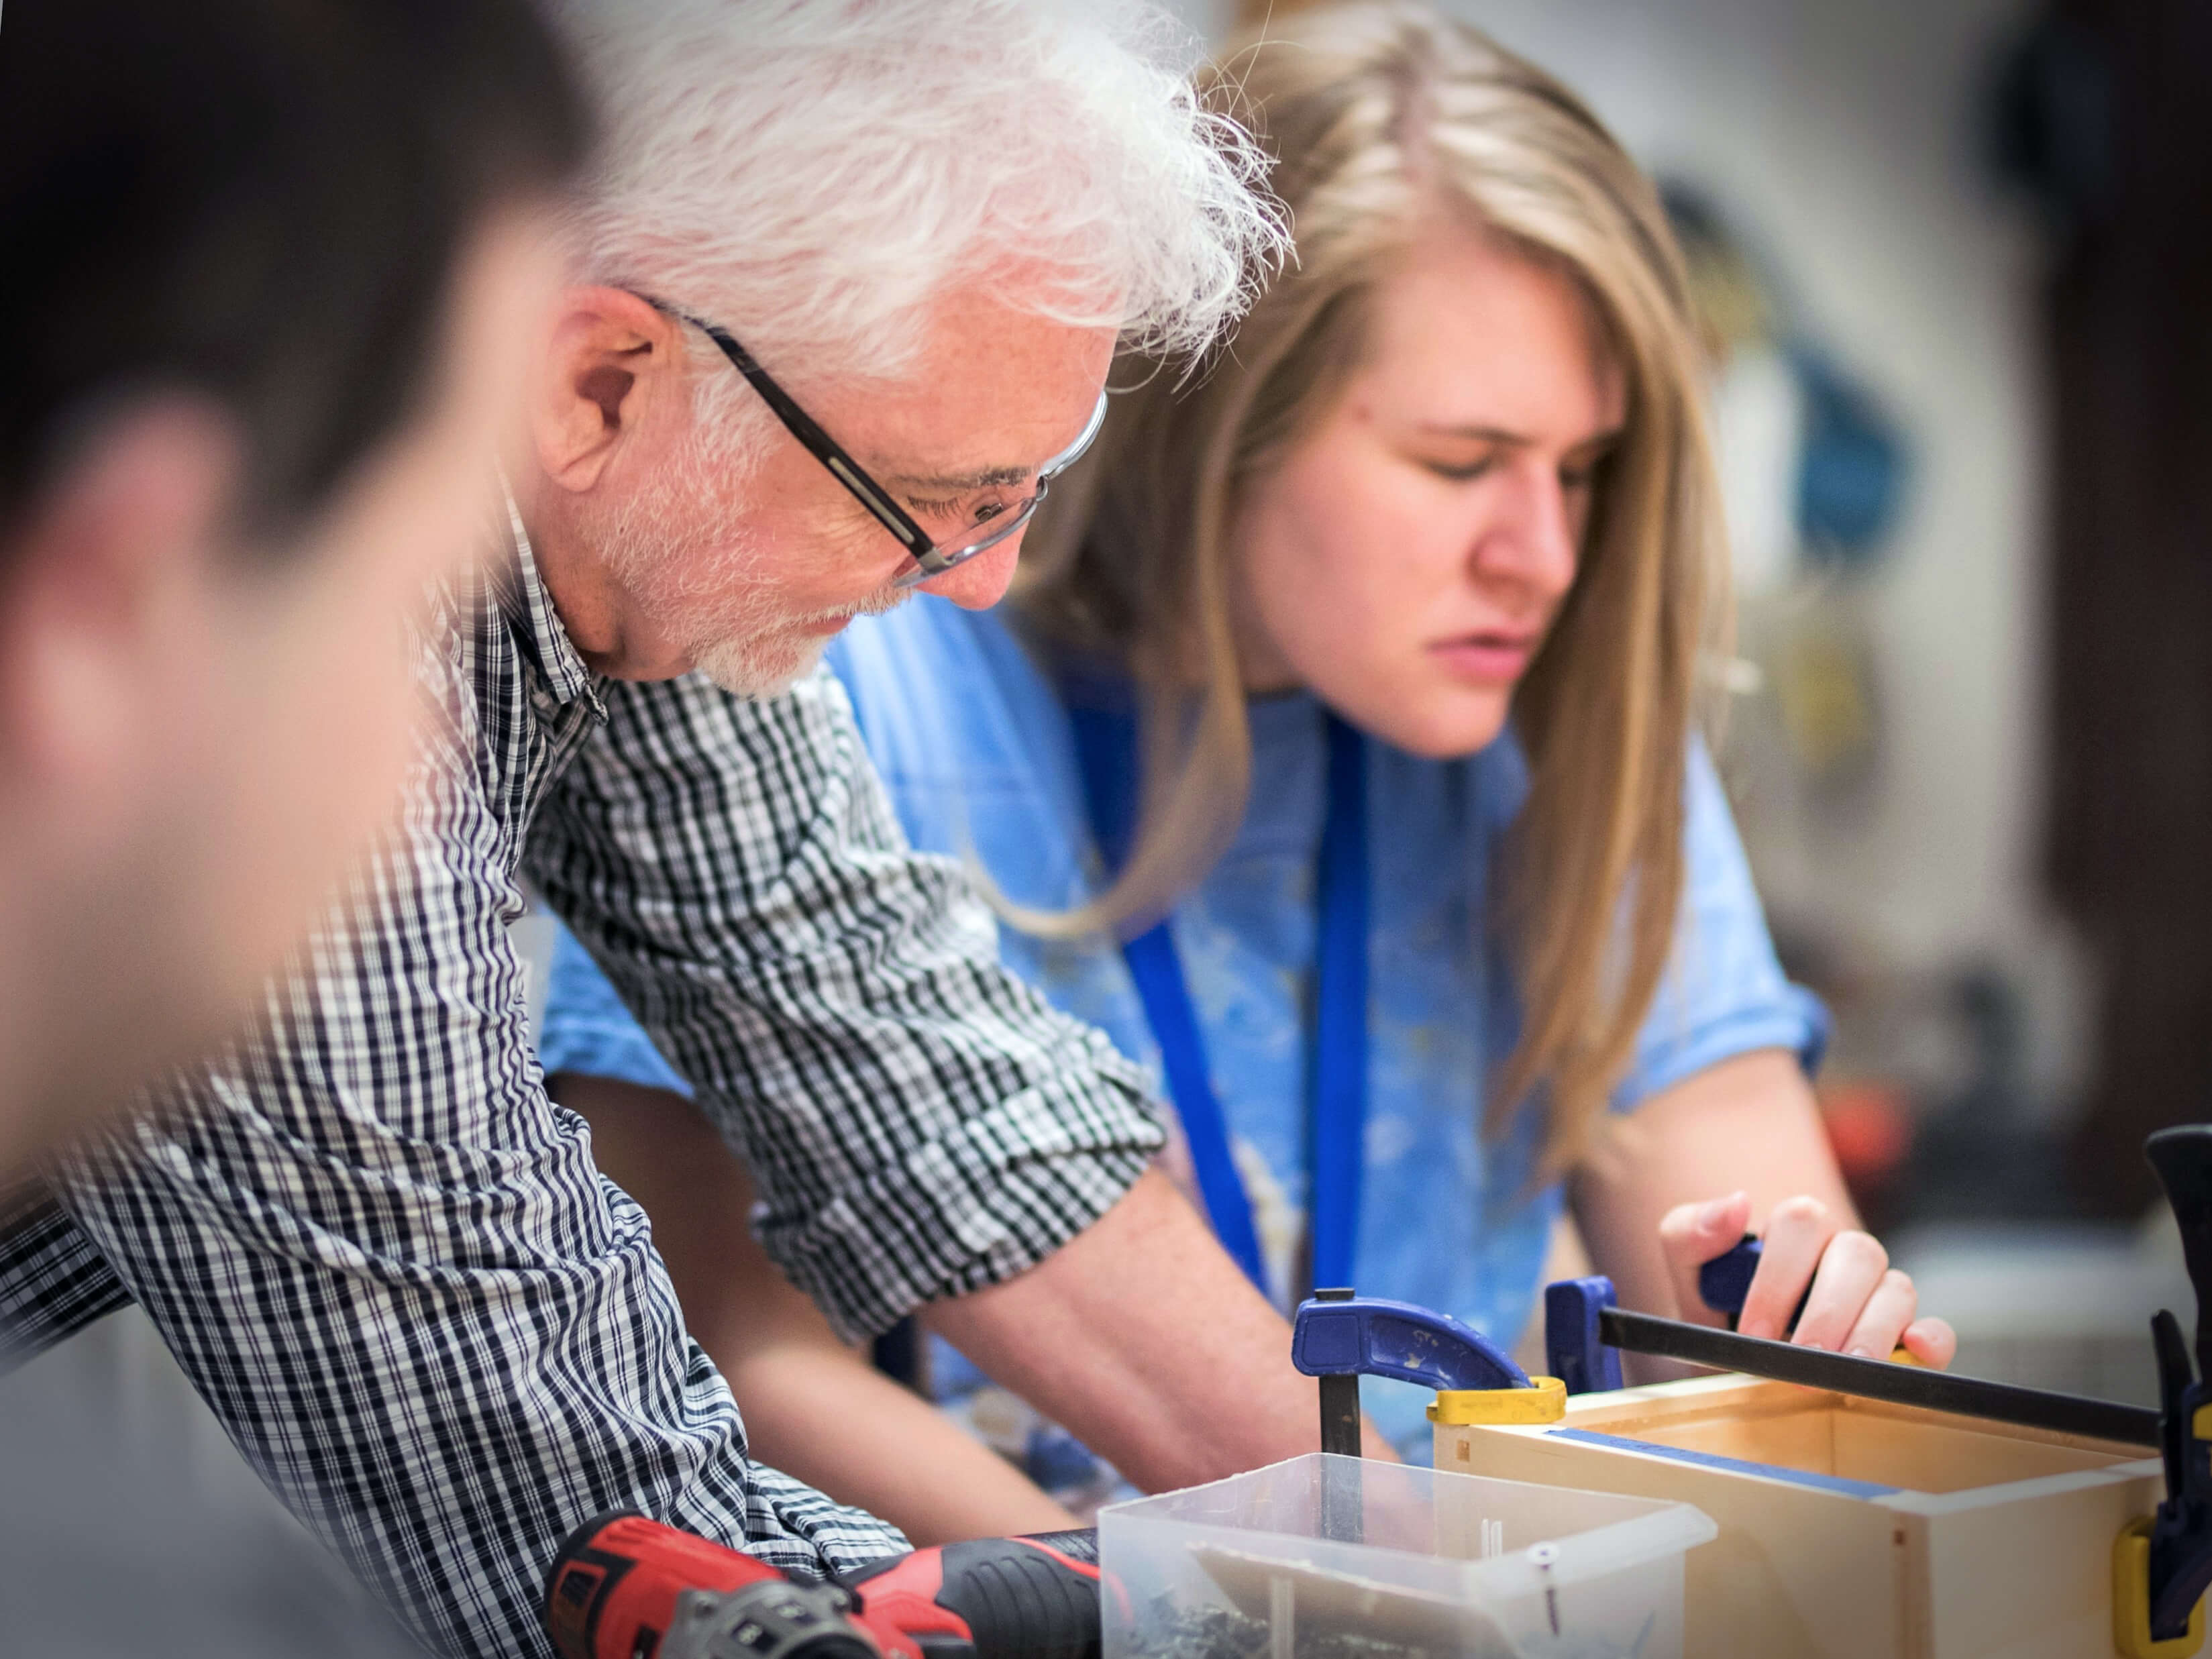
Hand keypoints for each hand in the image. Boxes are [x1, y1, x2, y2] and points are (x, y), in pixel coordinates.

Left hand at [1657, 1190, 1956, 1367]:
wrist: (1737, 1353)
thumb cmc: (1719, 1304)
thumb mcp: (1689, 1271)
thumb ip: (1690, 1233)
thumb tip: (1735, 1203)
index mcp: (1795, 1227)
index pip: (1801, 1222)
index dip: (1778, 1279)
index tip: (1751, 1332)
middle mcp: (1844, 1252)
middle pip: (1859, 1253)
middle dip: (1828, 1310)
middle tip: (1802, 1358)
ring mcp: (1880, 1290)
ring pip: (1897, 1288)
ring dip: (1873, 1330)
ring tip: (1845, 1369)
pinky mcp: (1906, 1332)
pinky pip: (1935, 1326)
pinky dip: (1932, 1338)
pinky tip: (1918, 1352)